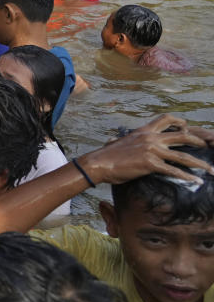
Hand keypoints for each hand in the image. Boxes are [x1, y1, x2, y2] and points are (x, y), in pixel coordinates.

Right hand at [81, 115, 211, 185]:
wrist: (98, 163)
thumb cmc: (107, 155)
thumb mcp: (121, 142)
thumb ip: (129, 141)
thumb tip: (117, 141)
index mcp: (144, 131)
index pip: (165, 119)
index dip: (180, 122)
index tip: (187, 127)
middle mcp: (150, 138)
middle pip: (182, 135)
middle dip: (198, 141)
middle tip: (207, 147)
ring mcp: (152, 150)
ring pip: (183, 155)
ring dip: (200, 163)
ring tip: (210, 169)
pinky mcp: (151, 164)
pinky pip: (174, 170)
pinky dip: (187, 177)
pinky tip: (196, 182)